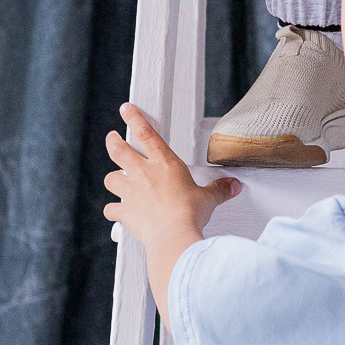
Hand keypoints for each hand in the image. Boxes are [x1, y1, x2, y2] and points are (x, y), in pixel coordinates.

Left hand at [103, 104, 239, 323]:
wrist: (174, 235)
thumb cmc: (190, 214)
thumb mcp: (208, 199)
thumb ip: (218, 190)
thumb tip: (233, 186)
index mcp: (165, 164)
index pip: (146, 133)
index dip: (134, 118)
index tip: (126, 108)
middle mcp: (143, 174)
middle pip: (119, 150)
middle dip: (113, 141)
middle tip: (112, 137)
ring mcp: (131, 193)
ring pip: (111, 178)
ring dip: (113, 179)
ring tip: (116, 180)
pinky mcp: (125, 212)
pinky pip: (111, 210)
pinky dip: (114, 211)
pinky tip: (117, 213)